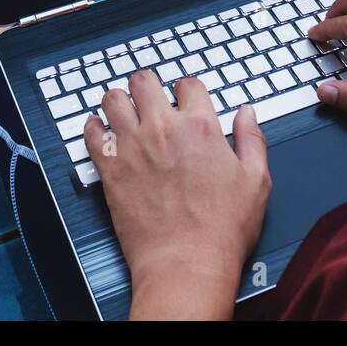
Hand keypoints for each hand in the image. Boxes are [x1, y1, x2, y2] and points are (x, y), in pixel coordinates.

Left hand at [83, 70, 270, 319]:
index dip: (186, 90)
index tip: (184, 100)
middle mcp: (163, 129)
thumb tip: (246, 113)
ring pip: (113, 99)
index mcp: (201, 127)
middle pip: (144, 81)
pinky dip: (94, 127)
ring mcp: (132, 146)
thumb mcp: (256, 181)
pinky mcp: (110, 168)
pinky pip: (91, 132)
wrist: (186, 263)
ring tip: (124, 110)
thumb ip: (251, 140)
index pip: (187, 85)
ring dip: (119, 101)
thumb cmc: (221, 230)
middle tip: (149, 97)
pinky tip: (101, 131)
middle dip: (148, 86)